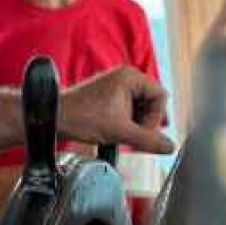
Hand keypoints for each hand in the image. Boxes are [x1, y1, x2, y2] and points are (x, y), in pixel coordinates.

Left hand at [59, 67, 173, 153]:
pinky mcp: (110, 97)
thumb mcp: (120, 132)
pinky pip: (130, 111)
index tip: (141, 131)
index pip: (161, 96)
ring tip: (121, 135)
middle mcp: (125, 77)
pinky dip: (127, 124)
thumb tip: (170, 147)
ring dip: (136, 125)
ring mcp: (117, 87)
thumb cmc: (82, 118)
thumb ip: (148, 140)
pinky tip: (116, 133)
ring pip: (141, 109)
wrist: (54, 118)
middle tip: (132, 135)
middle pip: (152, 103)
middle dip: (145, 122)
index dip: (155, 117)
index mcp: (130, 76)